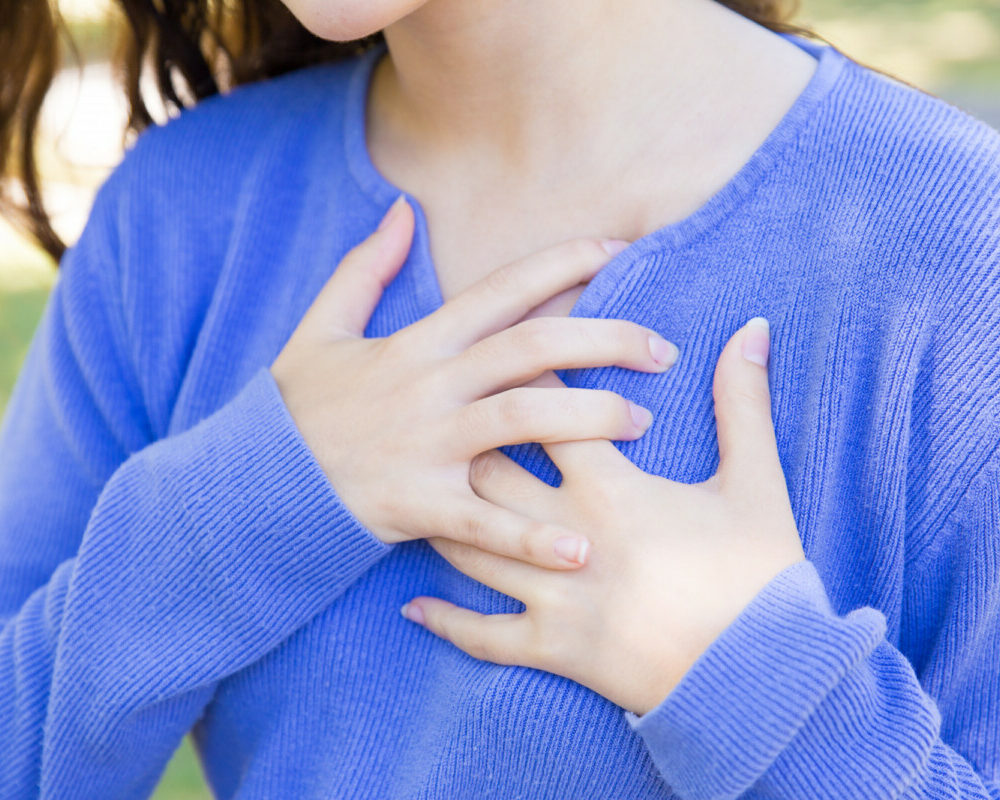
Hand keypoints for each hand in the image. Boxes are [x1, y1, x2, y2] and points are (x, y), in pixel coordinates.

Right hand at [270, 196, 679, 568]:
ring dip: (589, 418)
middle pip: (532, 347)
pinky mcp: (418, 503)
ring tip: (641, 423)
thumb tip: (402, 210)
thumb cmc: (297, 410)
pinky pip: (485, 520)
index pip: (501, 290)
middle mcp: (430, 386)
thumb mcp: (321, 329)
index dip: (563, 264)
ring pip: (522, 417)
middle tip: (662, 351)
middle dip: (606, 339)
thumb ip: (363, 268)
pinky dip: (532, 536)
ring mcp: (426, 444)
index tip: (621, 254)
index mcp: (416, 343)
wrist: (254, 483)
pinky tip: (581, 550)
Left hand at [404, 318, 804, 713]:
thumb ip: (744, 404)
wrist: (760, 676)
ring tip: (426, 491)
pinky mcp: (550, 649)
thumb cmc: (760, 577)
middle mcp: (565, 535)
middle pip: (488, 473)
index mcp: (610, 489)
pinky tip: (413, 608)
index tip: (506, 357)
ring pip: (470, 545)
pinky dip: (445, 621)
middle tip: (450, 422)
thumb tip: (753, 328)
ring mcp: (551, 596)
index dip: (525, 378)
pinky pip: (481, 636)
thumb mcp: (757, 484)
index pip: (548, 412)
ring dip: (444, 515)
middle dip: (468, 442)